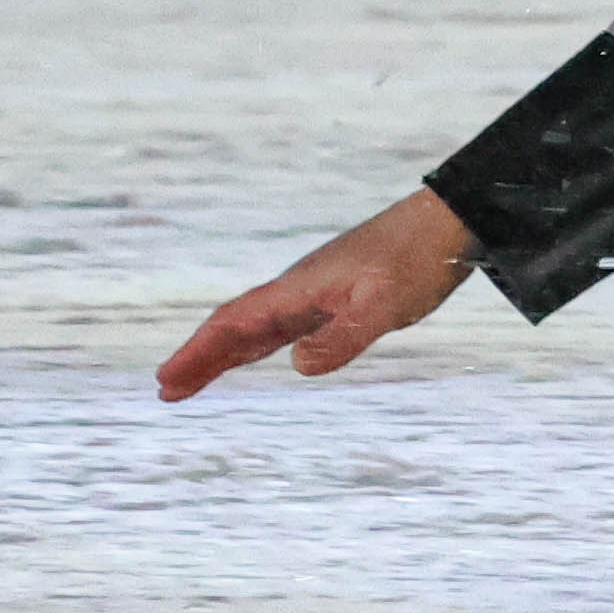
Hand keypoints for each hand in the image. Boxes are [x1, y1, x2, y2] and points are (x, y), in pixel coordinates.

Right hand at [154, 187, 480, 399]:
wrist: (447, 223)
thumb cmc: (418, 260)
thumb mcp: (386, 303)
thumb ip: (345, 335)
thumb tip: (298, 366)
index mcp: (300, 289)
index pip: (235, 323)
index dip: (200, 353)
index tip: (167, 379)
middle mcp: (298, 290)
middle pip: (235, 326)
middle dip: (200, 358)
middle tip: (166, 389)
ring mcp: (314, 292)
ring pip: (256, 327)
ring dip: (223, 353)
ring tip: (193, 381)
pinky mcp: (335, 296)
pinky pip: (282, 325)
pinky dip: (257, 344)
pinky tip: (255, 355)